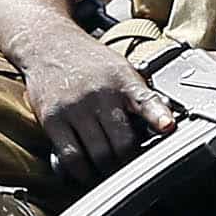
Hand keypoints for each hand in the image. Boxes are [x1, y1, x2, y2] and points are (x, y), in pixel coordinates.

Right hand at [19, 30, 161, 181]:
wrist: (47, 43)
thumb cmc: (88, 61)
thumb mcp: (120, 69)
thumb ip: (140, 96)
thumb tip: (163, 126)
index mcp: (122, 81)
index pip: (145, 100)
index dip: (158, 115)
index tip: (167, 126)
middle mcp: (99, 95)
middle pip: (123, 143)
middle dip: (130, 160)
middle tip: (132, 166)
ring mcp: (74, 109)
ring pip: (99, 155)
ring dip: (108, 169)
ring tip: (111, 170)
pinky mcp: (53, 121)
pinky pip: (71, 157)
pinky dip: (82, 172)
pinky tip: (87, 172)